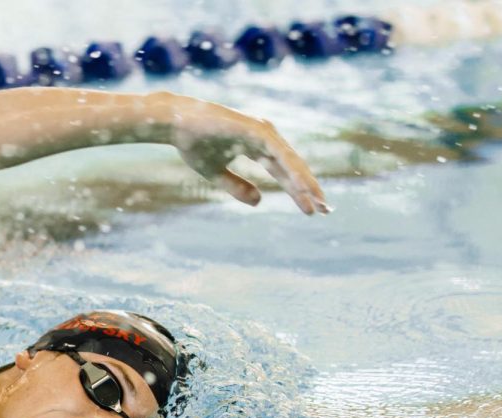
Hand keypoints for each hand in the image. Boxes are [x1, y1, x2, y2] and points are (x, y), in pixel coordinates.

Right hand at [170, 99, 328, 215]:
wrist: (176, 123)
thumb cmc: (194, 143)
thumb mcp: (216, 173)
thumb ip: (237, 186)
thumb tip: (260, 201)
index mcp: (257, 146)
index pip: (283, 172)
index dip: (296, 191)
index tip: (310, 210)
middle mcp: (265, 137)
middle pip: (293, 167)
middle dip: (308, 189)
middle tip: (325, 210)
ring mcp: (263, 131)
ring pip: (291, 162)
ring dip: (305, 183)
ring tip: (318, 203)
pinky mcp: (257, 130)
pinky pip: (280, 155)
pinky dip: (292, 171)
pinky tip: (303, 187)